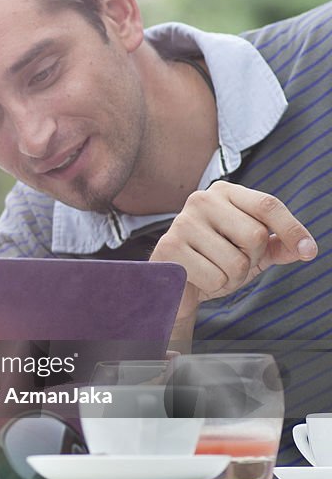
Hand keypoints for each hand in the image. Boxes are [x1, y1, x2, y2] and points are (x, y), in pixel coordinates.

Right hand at [150, 182, 316, 323]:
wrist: (174, 285)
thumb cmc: (213, 262)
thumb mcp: (251, 252)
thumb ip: (277, 245)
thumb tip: (304, 248)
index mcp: (223, 192)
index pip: (267, 205)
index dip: (291, 229)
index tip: (309, 251)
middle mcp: (201, 200)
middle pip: (255, 235)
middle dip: (252, 260)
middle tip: (233, 263)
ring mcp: (182, 222)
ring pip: (236, 261)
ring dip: (233, 278)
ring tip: (214, 272)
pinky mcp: (169, 248)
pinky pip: (216, 277)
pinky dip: (213, 286)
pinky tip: (198, 279)